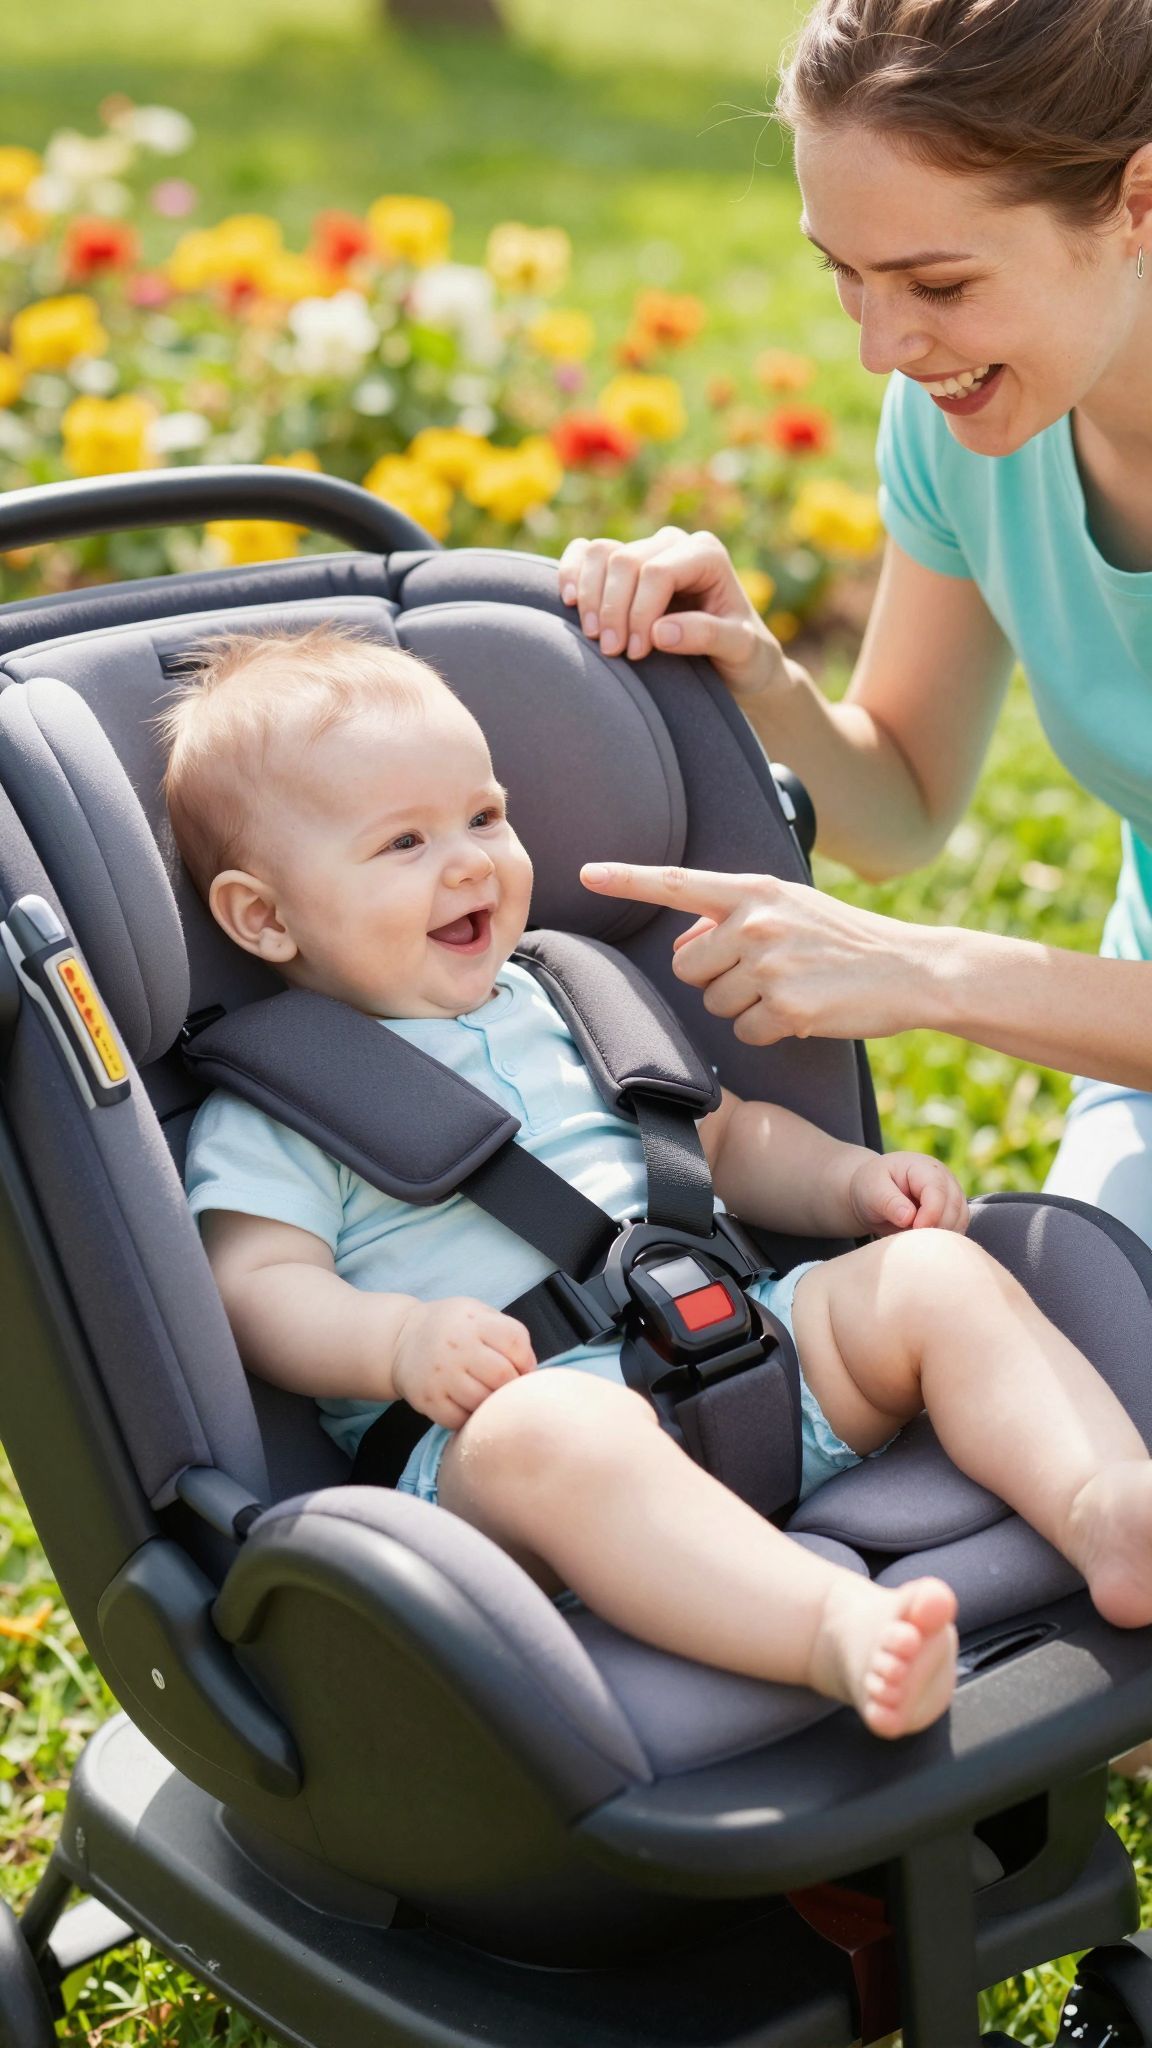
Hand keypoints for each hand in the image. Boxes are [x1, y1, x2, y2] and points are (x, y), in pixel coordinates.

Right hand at [391, 1297, 535, 1429]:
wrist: (401, 1338)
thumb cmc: (452, 1328)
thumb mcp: (477, 1314)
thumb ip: (506, 1334)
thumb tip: (532, 1371)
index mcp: (473, 1321)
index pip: (515, 1342)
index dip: (527, 1360)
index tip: (523, 1369)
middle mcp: (456, 1346)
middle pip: (503, 1376)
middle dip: (513, 1387)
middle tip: (507, 1389)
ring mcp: (440, 1375)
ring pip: (483, 1402)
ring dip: (492, 1405)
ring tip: (488, 1397)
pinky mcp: (428, 1400)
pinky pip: (461, 1420)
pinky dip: (471, 1419)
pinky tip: (468, 1406)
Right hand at [556, 527, 792, 704]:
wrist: (734, 661)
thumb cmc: (742, 655)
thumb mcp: (740, 650)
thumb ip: (707, 636)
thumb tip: (659, 631)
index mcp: (706, 554)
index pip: (657, 571)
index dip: (639, 611)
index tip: (637, 653)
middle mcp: (674, 543)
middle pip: (625, 561)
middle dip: (613, 609)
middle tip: (613, 653)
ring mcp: (645, 550)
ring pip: (600, 554)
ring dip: (589, 597)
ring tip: (597, 638)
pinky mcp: (622, 565)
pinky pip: (585, 553)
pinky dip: (571, 573)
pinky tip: (568, 603)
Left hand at [580, 860, 947, 1045]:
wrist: (912, 968)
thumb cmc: (846, 940)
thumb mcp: (793, 908)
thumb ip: (737, 917)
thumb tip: (687, 943)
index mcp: (756, 891)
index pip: (678, 883)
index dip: (628, 880)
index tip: (587, 873)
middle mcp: (757, 922)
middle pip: (684, 966)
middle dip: (713, 978)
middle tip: (764, 972)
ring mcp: (770, 965)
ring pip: (713, 1003)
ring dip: (745, 1006)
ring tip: (793, 988)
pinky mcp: (786, 1006)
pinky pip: (744, 1031)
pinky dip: (769, 1030)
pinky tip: (804, 1011)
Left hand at [847, 1151, 968, 1236]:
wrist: (874, 1194)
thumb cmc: (872, 1188)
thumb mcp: (872, 1190)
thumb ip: (889, 1202)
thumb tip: (908, 1217)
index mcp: (923, 1167)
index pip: (937, 1191)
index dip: (930, 1213)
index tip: (914, 1229)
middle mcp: (944, 1178)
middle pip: (954, 1206)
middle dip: (935, 1227)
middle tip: (912, 1239)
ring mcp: (951, 1194)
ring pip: (960, 1219)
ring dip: (941, 1235)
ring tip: (915, 1239)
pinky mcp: (953, 1211)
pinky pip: (958, 1228)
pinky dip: (945, 1238)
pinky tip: (925, 1242)